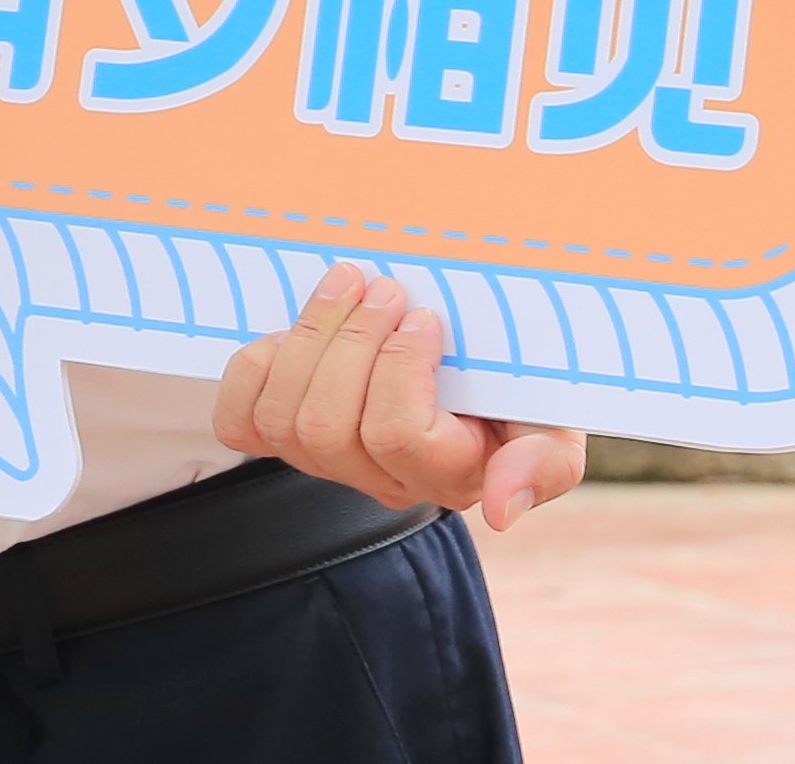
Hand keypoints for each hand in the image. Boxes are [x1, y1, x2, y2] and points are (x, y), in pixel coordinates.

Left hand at [207, 264, 582, 531]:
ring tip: (346, 284)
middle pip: (330, 425)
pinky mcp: (281, 437)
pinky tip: (292, 333)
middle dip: (350, 342)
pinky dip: (255, 368)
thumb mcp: (555, 420)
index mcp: (447, 474)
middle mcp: (381, 479)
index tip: (426, 316)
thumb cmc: (515, 387)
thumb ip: (544, 465)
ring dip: (309, 337)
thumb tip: (501, 510)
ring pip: (285, 418)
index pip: (397, 435)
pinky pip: (239, 423)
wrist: (471, 357)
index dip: (400, 367)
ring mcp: (326, 463)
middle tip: (383, 287)